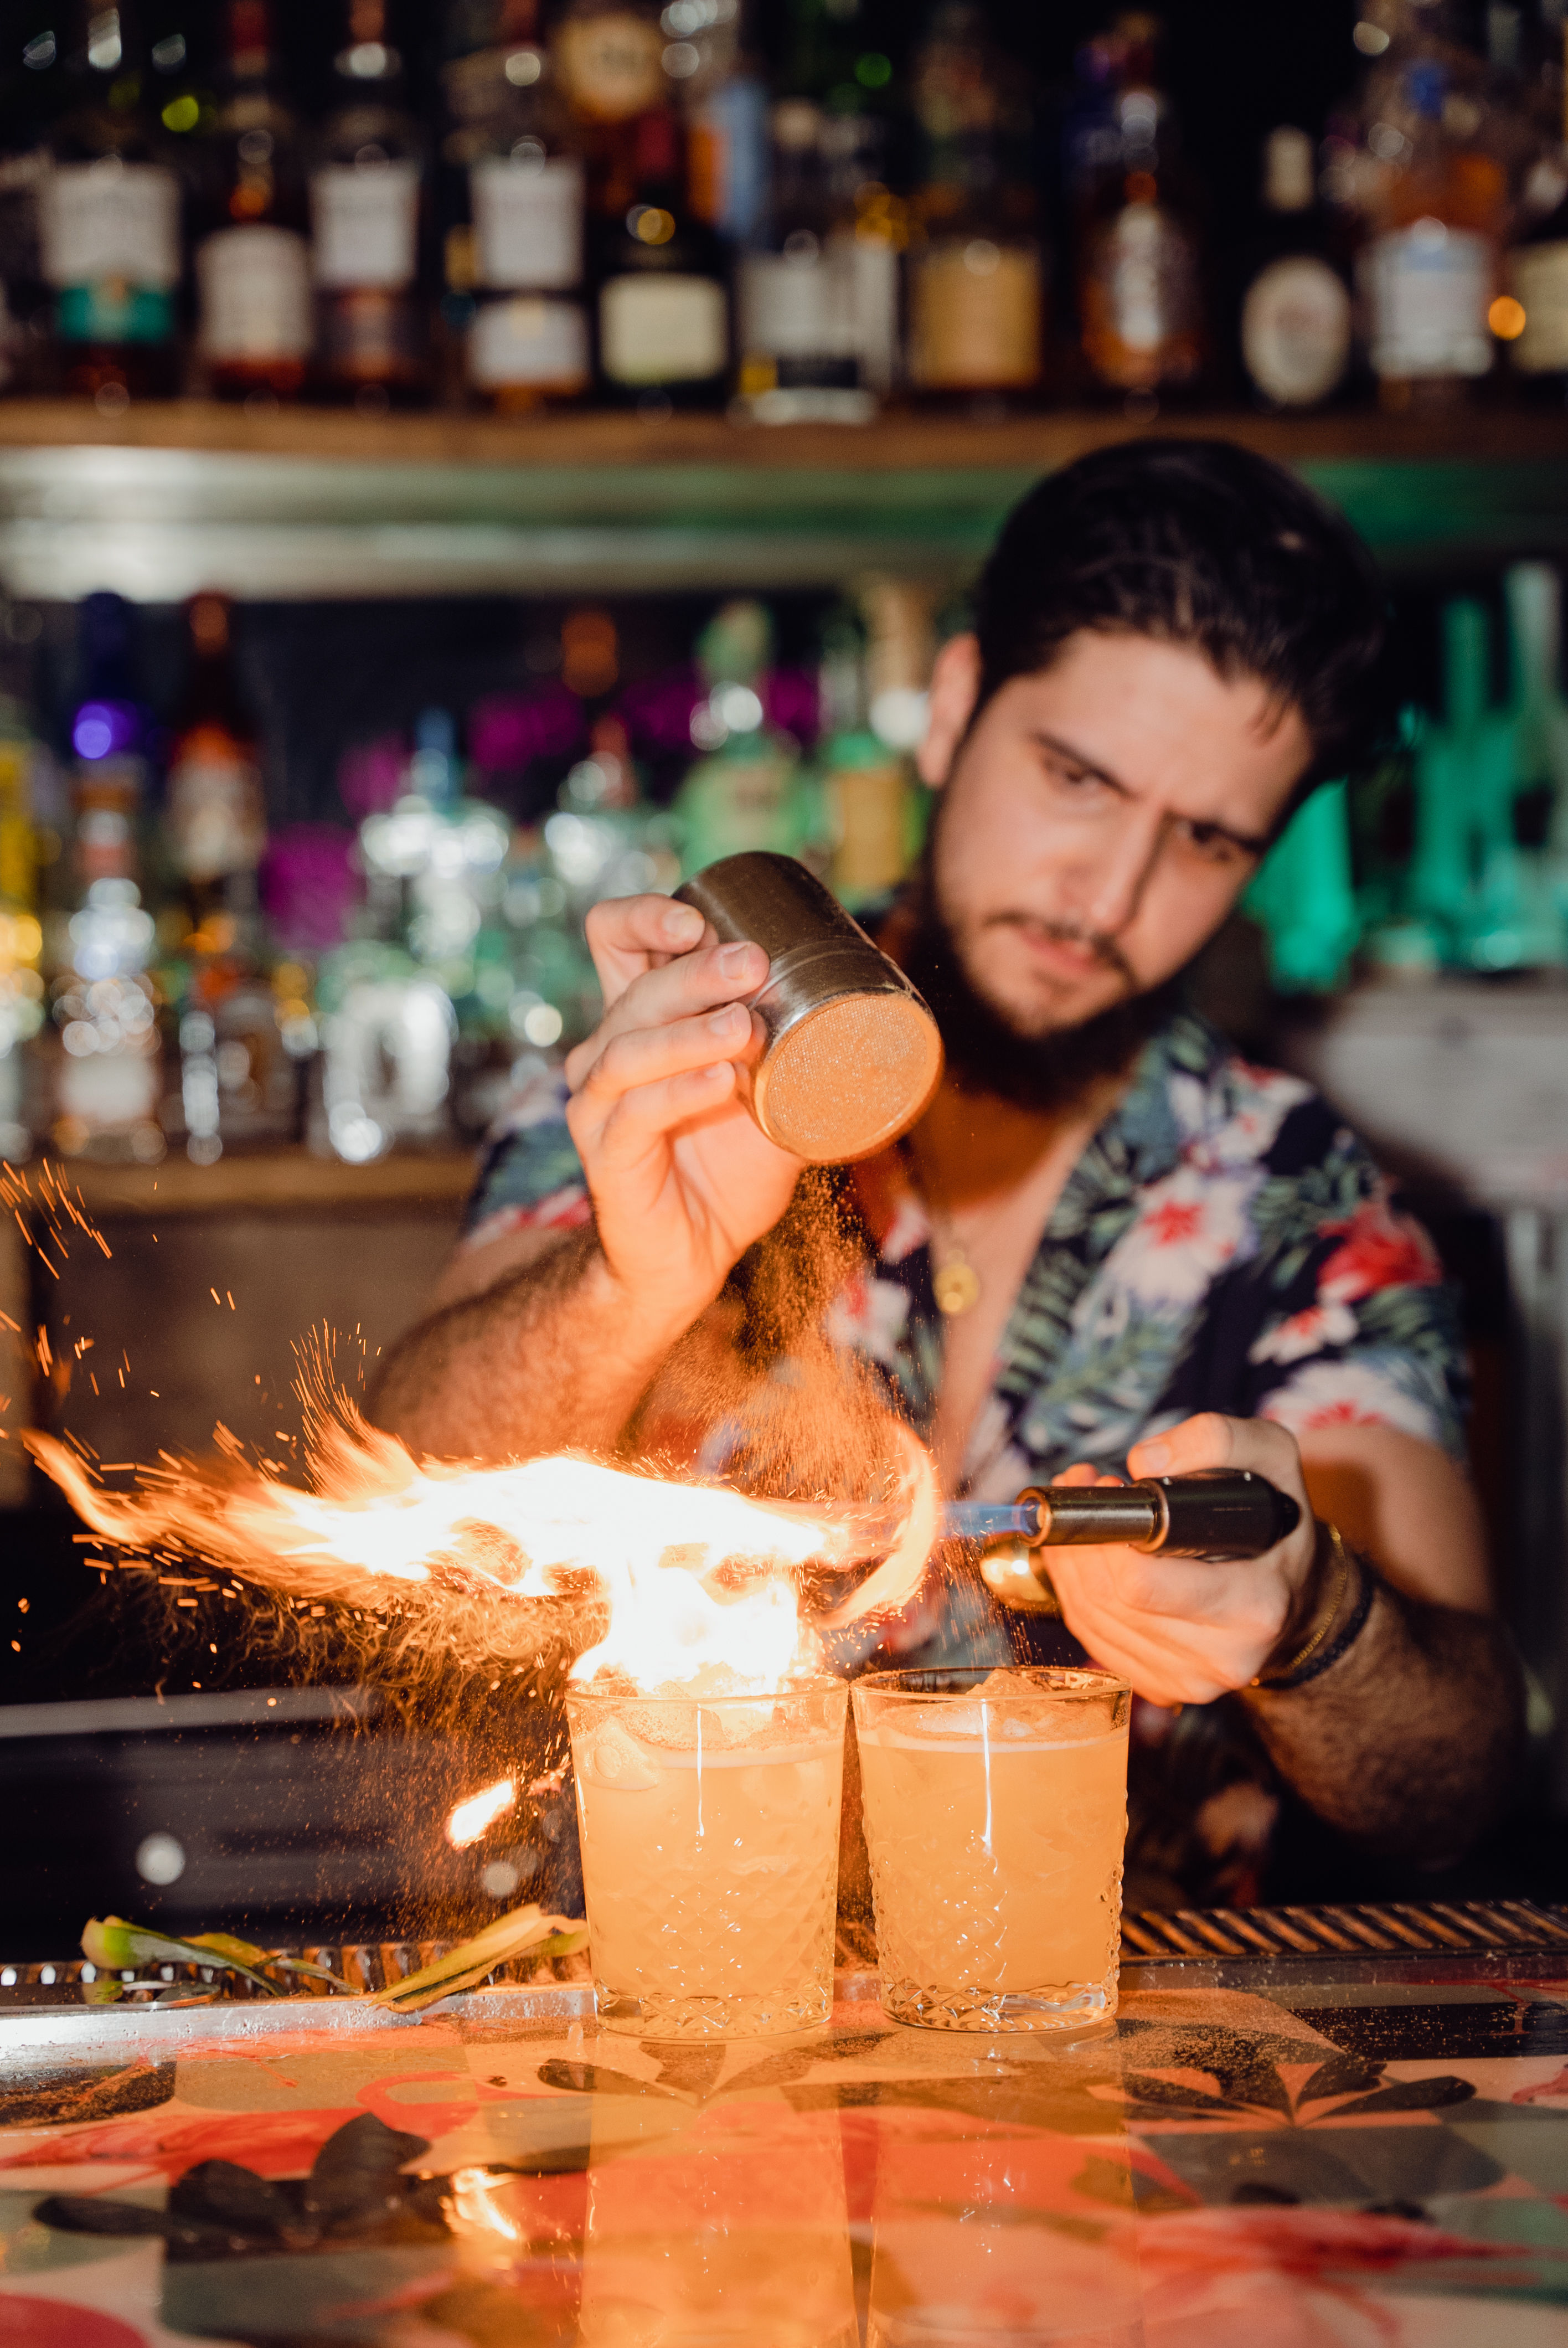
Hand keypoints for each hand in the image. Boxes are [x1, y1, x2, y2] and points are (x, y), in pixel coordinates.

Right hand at [564, 893, 802, 1343]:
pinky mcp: (605, 1156)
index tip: (701, 920)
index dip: (647, 916)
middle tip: (754, 965)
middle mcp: (606, 1053)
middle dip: (696, 970)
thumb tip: (885, 1012)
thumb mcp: (776, 1097)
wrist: (694, 1256)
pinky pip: (635, 1114)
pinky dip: (680, 1092)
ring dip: (690, 1031)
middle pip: (635, 988)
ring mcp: (598, 1105)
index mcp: (638, 1021)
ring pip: (630, 1048)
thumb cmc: (730, 1170)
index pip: (614, 939)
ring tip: (744, 1027)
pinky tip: (721, 1081)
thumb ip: (808, 1054)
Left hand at [1044, 1414, 1319, 1707]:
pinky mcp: (1161, 1686)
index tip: (1107, 1485)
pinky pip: (1091, 1637)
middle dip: (1080, 1539)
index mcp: (1256, 1607)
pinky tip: (1086, 1554)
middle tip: (1084, 1488)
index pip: (1144, 1584)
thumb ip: (1216, 1439)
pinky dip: (1076, 1591)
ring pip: (1091, 1619)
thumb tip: (1144, 1461)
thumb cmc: (1276, 1520)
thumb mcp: (1272, 1455)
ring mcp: (1189, 1680)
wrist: (1296, 1591)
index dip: (1108, 1533)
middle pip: (1109, 1600)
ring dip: (1070, 1560)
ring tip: (1082, 1516)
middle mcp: (1224, 1657)